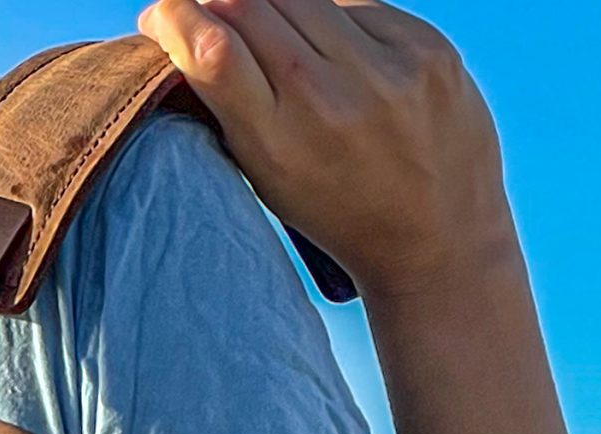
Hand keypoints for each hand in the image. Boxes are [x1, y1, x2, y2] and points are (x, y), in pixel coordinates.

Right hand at [137, 0, 515, 301]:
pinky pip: (356, 4)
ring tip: (277, 38)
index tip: (161, 14)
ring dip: (274, 6)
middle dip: (218, 2)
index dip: (176, 17)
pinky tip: (335, 50)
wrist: (439, 244)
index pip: (211, 48)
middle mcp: (330, 98)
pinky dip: (333, 18)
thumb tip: (192, 26)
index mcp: (278, 143)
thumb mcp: (268, 176)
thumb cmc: (338, 212)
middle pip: (249, 4)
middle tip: (208, 13)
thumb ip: (230, 103)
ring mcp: (386, 68)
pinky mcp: (427, 48)